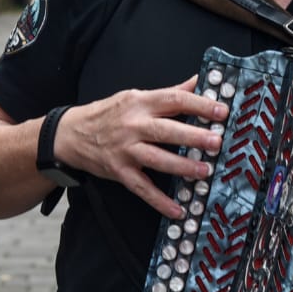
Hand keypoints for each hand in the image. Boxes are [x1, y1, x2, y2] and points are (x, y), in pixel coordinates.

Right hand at [52, 77, 228, 217]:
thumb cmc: (108, 114)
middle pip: (166, 131)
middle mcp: (133, 126)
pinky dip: (159, 201)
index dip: (199, 105)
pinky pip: (142, 188)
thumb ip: (170, 93)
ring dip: (182, 167)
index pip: (174, 100)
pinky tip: (177, 210)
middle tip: (216, 142)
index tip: (221, 111)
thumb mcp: (136, 96)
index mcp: (140, 103)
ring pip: (157, 160)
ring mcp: (125, 150)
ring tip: (203, 172)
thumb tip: (201, 81)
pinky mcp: (119, 171)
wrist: (71, 134)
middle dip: (193, 137)